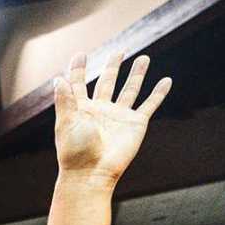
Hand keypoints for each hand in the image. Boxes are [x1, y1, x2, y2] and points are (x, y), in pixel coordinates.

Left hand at [54, 51, 170, 184]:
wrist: (92, 173)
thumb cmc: (75, 150)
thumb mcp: (66, 122)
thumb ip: (65, 100)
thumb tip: (58, 78)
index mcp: (81, 109)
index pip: (79, 84)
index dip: (79, 69)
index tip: (80, 54)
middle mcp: (100, 110)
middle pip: (108, 82)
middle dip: (113, 67)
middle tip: (119, 51)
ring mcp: (119, 116)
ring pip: (130, 89)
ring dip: (137, 74)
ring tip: (144, 58)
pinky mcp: (135, 124)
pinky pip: (150, 104)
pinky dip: (158, 93)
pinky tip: (166, 80)